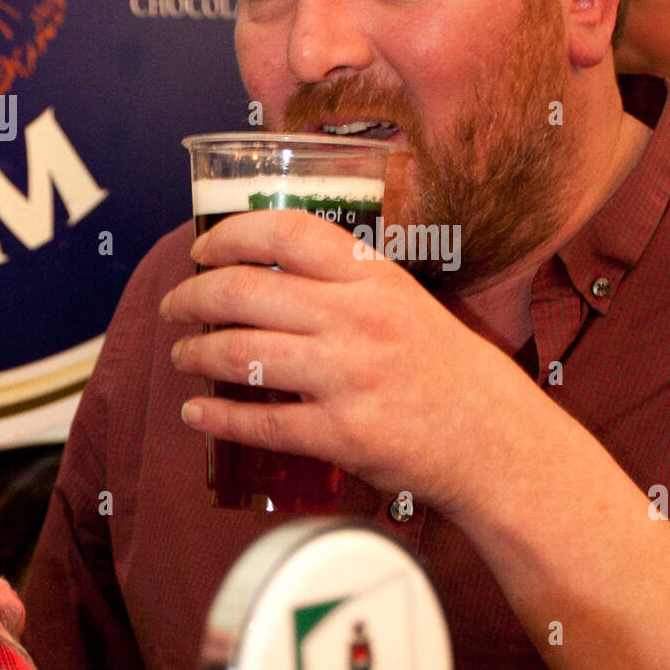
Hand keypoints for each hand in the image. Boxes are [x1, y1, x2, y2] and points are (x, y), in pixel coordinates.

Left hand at [160, 208, 537, 517]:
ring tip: (183, 354)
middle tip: (176, 306)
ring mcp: (349, 377)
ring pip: (242, 353)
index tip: (202, 250)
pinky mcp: (343, 434)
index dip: (229, 234)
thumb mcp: (404, 301)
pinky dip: (217, 417)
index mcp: (373, 278)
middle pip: (245, 290)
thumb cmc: (445, 368)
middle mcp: (358, 319)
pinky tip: (198, 412)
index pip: (286, 231)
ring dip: (196, 352)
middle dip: (192, 296)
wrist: (492, 438)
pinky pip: (261, 422)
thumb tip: (262, 274)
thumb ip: (343, 285)